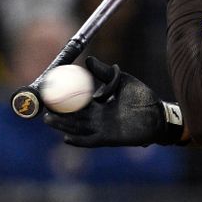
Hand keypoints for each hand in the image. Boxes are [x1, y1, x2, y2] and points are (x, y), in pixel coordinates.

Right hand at [43, 56, 183, 146]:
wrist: (158, 113)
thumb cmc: (142, 97)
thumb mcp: (121, 81)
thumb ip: (104, 73)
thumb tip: (87, 60)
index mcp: (99, 104)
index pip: (77, 102)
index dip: (63, 98)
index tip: (50, 92)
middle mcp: (97, 117)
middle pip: (73, 116)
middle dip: (58, 113)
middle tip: (43, 107)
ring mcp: (102, 128)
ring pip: (77, 127)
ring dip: (63, 125)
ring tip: (48, 119)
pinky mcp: (109, 138)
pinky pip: (90, 141)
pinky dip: (79, 141)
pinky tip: (67, 137)